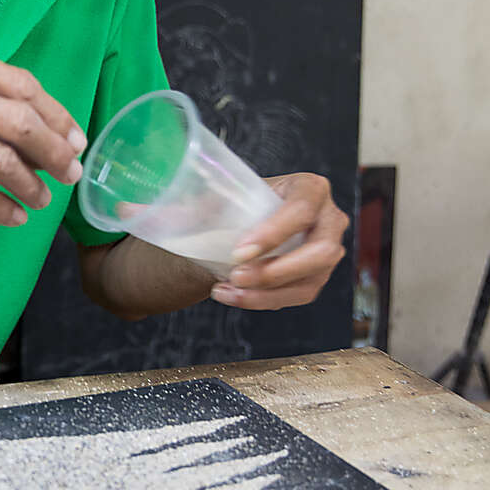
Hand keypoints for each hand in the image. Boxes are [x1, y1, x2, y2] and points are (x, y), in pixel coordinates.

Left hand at [208, 172, 348, 310]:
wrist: (246, 225)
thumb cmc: (239, 205)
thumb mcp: (222, 197)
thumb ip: (198, 204)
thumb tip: (160, 213)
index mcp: (310, 188)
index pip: (302, 209)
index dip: (274, 233)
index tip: (240, 252)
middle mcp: (329, 218)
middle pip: (320, 251)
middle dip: (275, 270)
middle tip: (236, 276)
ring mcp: (328, 251)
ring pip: (310, 280)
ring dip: (267, 292)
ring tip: (228, 290)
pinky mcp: (317, 276)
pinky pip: (299, 296)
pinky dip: (265, 300)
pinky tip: (236, 296)